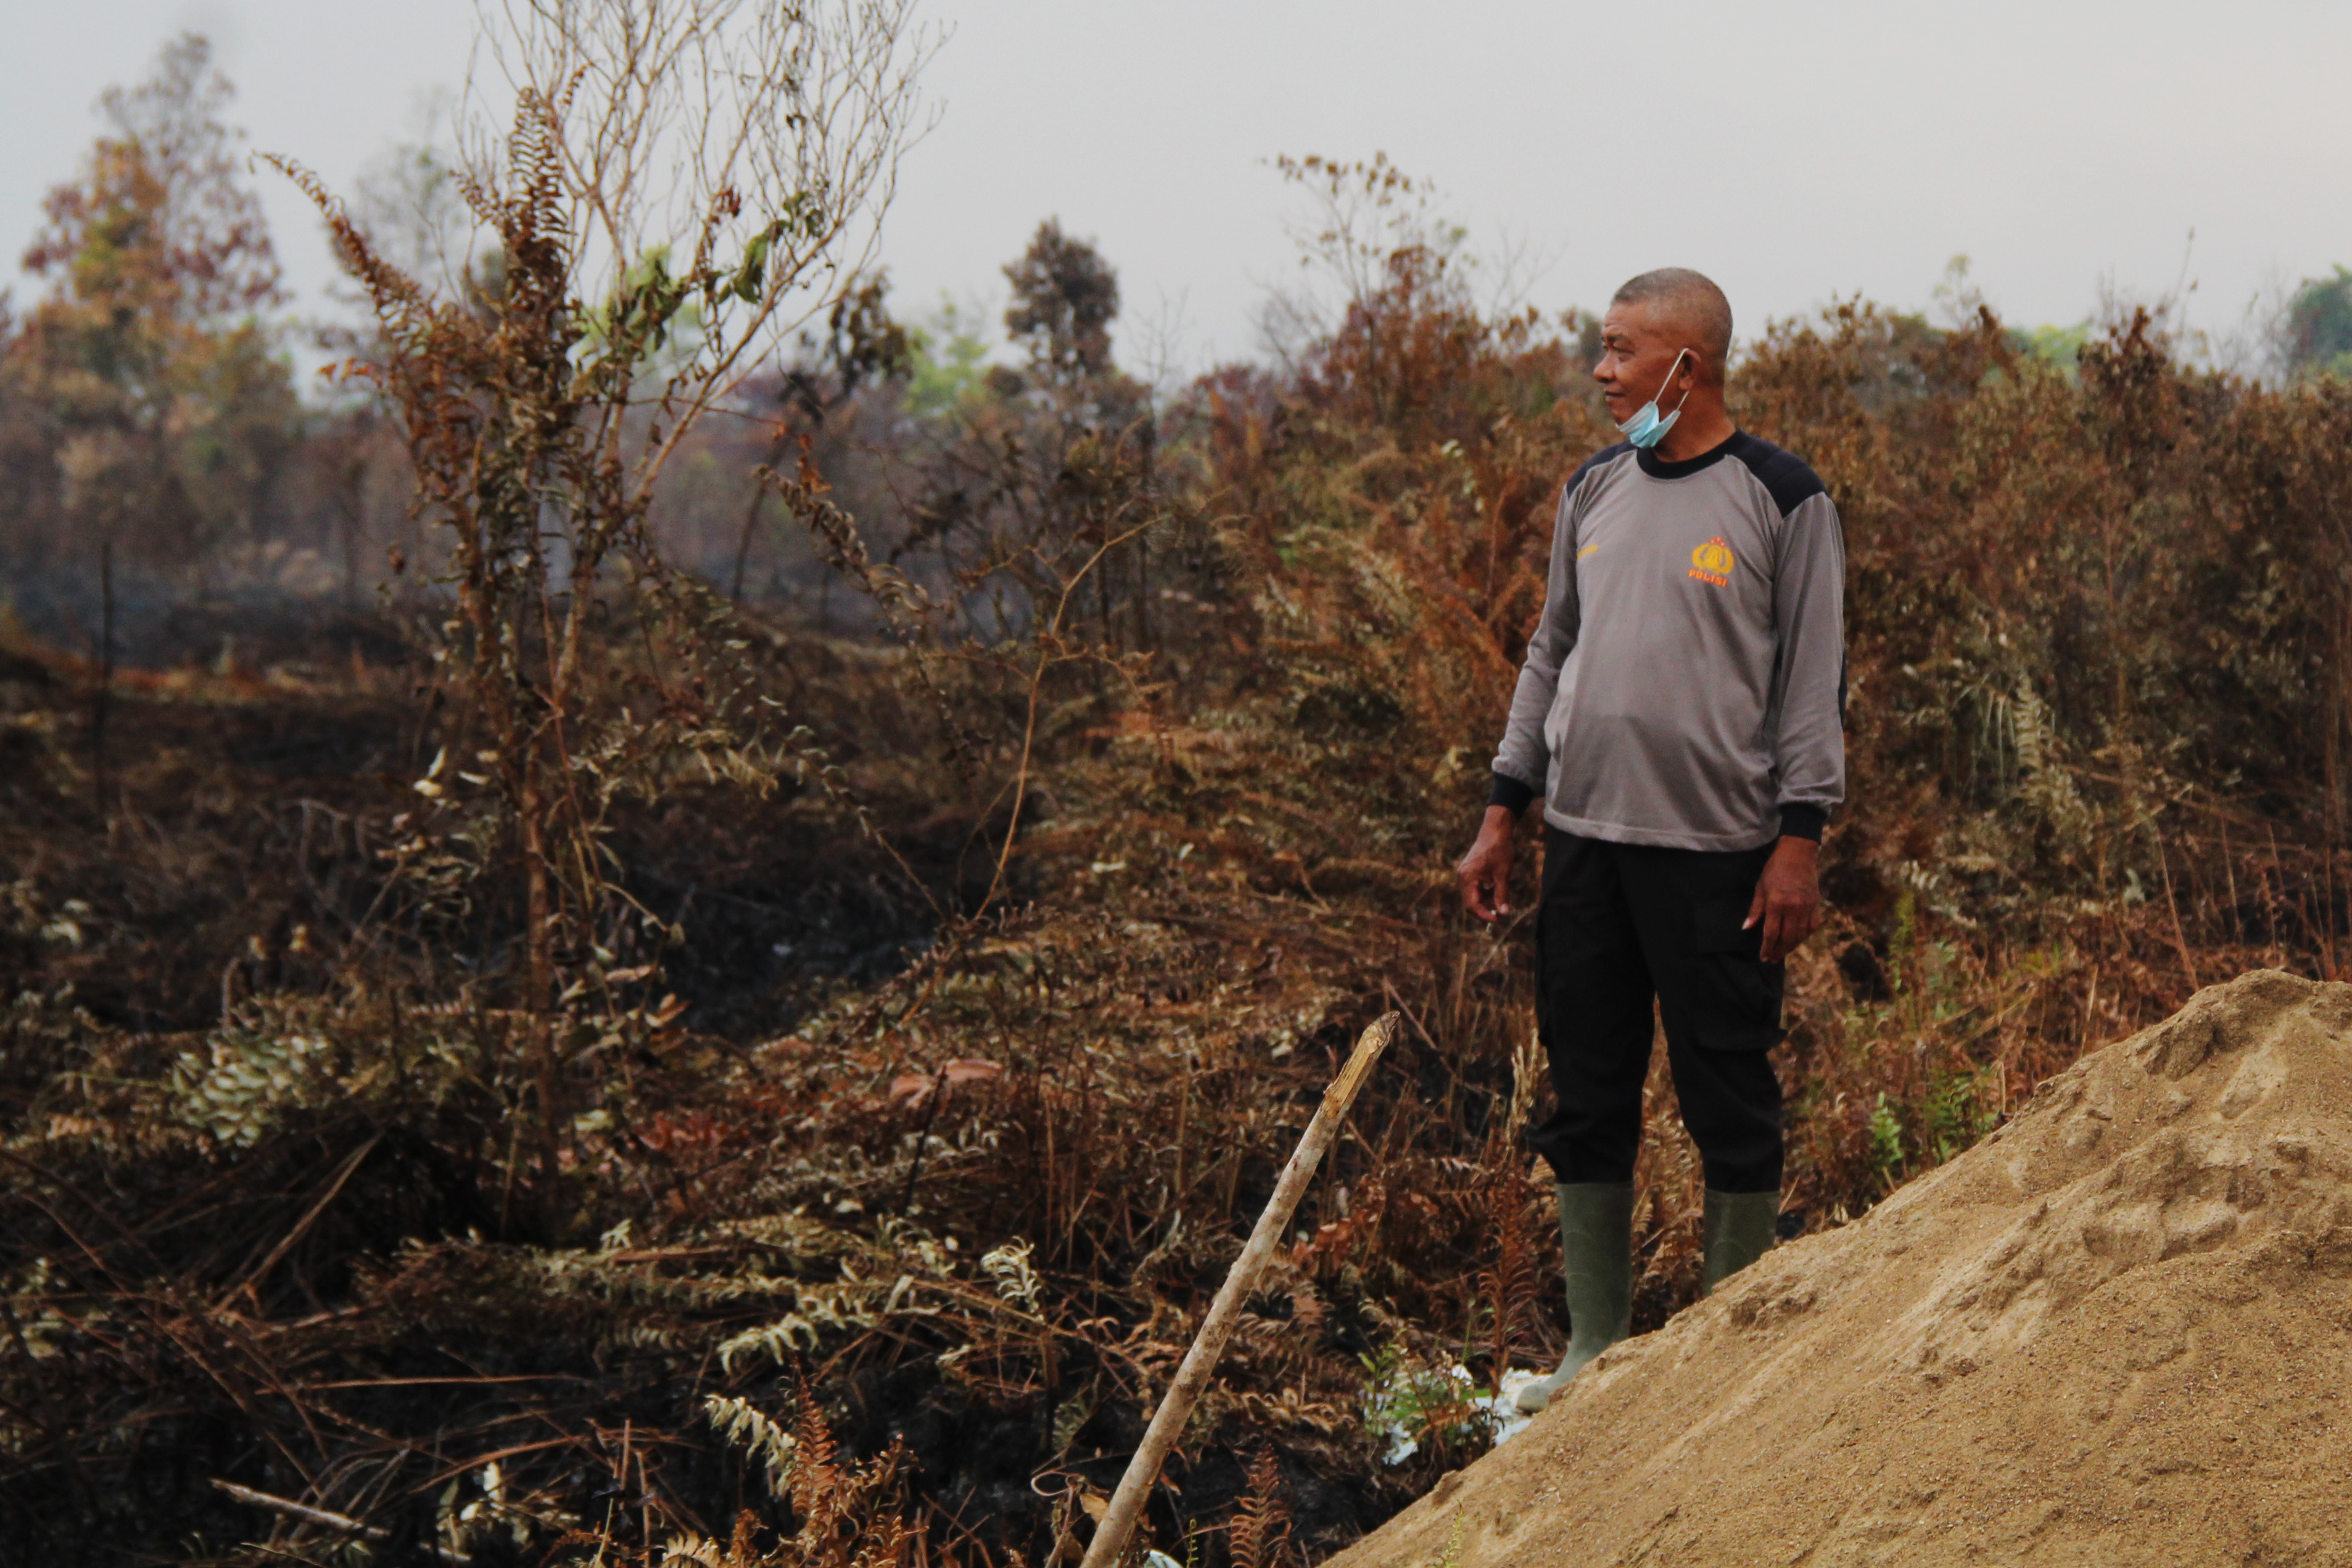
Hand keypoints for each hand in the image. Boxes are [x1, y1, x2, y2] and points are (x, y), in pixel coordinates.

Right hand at [1456, 805, 1519, 923]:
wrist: (1496, 830)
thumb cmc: (1500, 849)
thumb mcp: (1503, 874)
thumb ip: (1502, 895)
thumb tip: (1504, 913)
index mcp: (1468, 877)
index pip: (1471, 905)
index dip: (1484, 915)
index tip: (1498, 920)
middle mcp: (1462, 877)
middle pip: (1471, 902)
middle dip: (1486, 909)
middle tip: (1503, 910)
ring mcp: (1465, 874)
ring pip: (1473, 896)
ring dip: (1487, 901)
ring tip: (1503, 897)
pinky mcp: (1469, 872)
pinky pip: (1475, 889)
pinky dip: (1486, 893)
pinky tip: (1497, 889)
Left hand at [1744, 836, 1820, 961]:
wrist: (1798, 855)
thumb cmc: (1774, 870)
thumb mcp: (1760, 887)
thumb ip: (1755, 910)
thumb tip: (1746, 928)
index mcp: (1776, 903)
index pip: (1771, 933)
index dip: (1767, 947)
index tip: (1763, 957)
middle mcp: (1793, 907)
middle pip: (1787, 937)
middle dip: (1779, 951)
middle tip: (1772, 959)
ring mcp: (1807, 907)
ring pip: (1800, 935)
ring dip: (1791, 946)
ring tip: (1782, 952)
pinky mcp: (1816, 904)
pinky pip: (1812, 927)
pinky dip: (1804, 936)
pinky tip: (1797, 940)